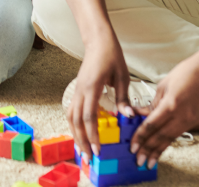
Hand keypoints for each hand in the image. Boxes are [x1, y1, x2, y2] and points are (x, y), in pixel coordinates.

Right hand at [69, 33, 133, 161]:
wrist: (98, 40)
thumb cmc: (112, 55)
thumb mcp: (122, 76)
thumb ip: (123, 97)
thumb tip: (127, 116)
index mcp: (92, 87)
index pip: (89, 116)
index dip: (92, 135)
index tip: (97, 150)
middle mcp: (80, 90)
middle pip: (76, 120)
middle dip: (81, 141)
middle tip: (88, 158)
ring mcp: (77, 89)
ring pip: (71, 116)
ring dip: (76, 134)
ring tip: (83, 150)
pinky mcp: (77, 89)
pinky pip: (72, 110)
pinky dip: (75, 125)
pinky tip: (81, 134)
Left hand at [130, 56, 198, 169]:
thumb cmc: (187, 72)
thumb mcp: (164, 85)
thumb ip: (153, 102)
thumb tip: (142, 114)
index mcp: (171, 104)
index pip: (152, 125)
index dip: (141, 137)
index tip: (133, 146)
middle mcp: (182, 115)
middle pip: (161, 136)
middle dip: (148, 149)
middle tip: (138, 160)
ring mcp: (191, 119)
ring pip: (170, 138)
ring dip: (158, 150)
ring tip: (149, 161)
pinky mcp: (196, 120)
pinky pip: (178, 133)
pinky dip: (168, 142)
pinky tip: (161, 148)